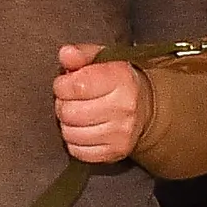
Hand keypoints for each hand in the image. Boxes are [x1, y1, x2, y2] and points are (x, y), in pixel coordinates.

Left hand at [54, 45, 143, 164]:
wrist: (145, 107)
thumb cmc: (117, 81)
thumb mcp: (102, 60)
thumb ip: (81, 54)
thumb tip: (66, 54)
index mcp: (121, 79)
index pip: (77, 86)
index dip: (61, 85)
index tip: (65, 84)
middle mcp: (124, 107)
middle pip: (70, 112)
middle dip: (63, 105)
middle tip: (71, 100)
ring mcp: (121, 133)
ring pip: (71, 133)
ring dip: (67, 124)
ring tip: (77, 114)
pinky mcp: (115, 152)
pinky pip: (78, 151)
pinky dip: (75, 142)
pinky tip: (83, 130)